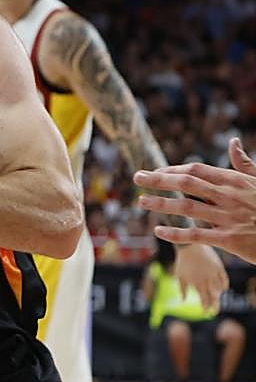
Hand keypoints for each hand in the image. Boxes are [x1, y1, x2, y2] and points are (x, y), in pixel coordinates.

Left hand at [136, 137, 255, 264]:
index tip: (155, 172)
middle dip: (159, 180)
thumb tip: (233, 141)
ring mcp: (229, 218)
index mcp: (234, 181)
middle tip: (136, 178)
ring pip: (187, 208)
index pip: (196, 170)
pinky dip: (176, 233)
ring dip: (161, 204)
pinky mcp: (231, 240)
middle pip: (187, 184)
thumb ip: (244, 164)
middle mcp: (229, 197)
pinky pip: (197, 235)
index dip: (173, 170)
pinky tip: (158, 231)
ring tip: (141, 201)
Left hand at [173, 243, 228, 309]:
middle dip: (215, 307)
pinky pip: (225, 280)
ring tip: (215, 298)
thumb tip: (183, 300)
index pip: (205, 301)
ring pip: (221, 290)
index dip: (206, 308)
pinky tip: (223, 288)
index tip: (206, 313)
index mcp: (198, 285)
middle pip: (215, 298)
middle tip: (214, 312)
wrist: (189, 245)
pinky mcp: (220, 267)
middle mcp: (208, 281)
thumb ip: (182, 289)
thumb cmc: (182, 262)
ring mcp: (215, 275)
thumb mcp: (179, 276)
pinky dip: (224, 285)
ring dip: (218, 295)